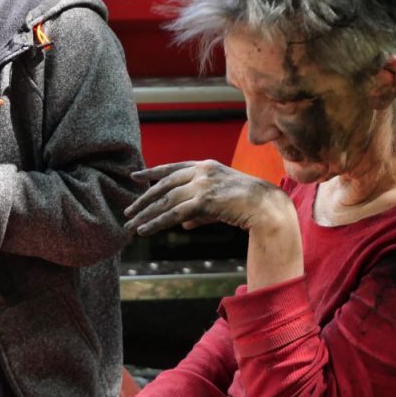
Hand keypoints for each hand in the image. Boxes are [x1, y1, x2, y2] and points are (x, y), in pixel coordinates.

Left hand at [126, 161, 303, 290]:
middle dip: (144, 199)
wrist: (267, 206)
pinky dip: (157, 223)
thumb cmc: (247, 205)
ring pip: (166, 200)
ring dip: (146, 214)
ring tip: (131, 225)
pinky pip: (174, 214)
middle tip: (128, 210)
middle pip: (165, 185)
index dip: (152, 172)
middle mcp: (201, 172)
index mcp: (205, 166)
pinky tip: (145, 230)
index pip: (172, 168)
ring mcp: (202, 185)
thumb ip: (199, 212)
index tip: (135, 176)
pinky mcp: (204, 201)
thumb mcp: (219, 204)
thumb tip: (183, 224)